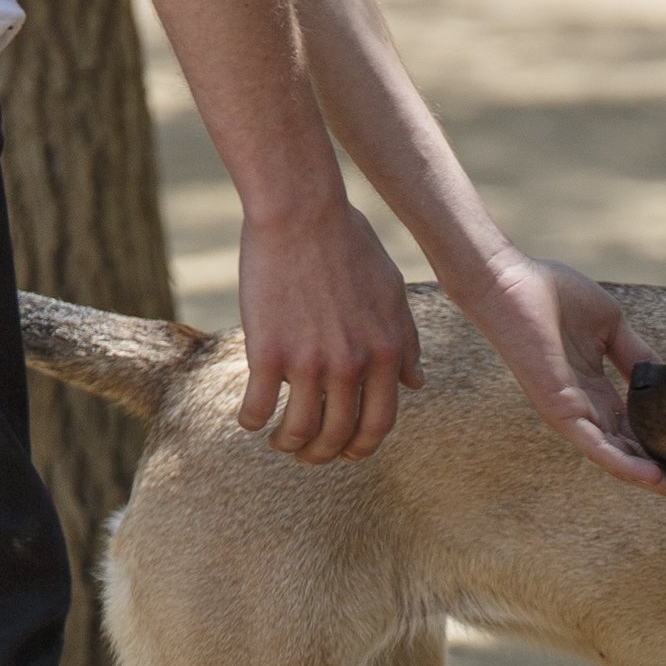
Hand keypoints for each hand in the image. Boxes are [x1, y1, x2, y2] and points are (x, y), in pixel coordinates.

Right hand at [235, 196, 424, 461]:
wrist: (302, 212)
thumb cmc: (348, 245)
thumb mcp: (392, 293)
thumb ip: (406, 342)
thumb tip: (417, 383)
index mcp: (386, 353)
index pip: (379, 424)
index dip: (362, 446)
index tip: (347, 451)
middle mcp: (352, 365)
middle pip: (338, 435)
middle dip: (323, 453)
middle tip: (308, 453)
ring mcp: (309, 362)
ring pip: (299, 430)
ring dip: (288, 444)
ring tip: (279, 440)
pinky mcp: (269, 352)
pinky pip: (258, 408)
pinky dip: (252, 420)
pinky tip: (249, 418)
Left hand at [461, 252, 665, 507]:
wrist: (512, 282)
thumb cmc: (552, 296)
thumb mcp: (610, 327)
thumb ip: (635, 354)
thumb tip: (661, 375)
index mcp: (598, 393)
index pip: (641, 435)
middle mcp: (587, 412)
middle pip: (637, 458)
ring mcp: (573, 415)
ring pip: (621, 461)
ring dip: (659, 483)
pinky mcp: (560, 410)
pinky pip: (596, 446)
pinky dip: (625, 464)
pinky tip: (654, 478)